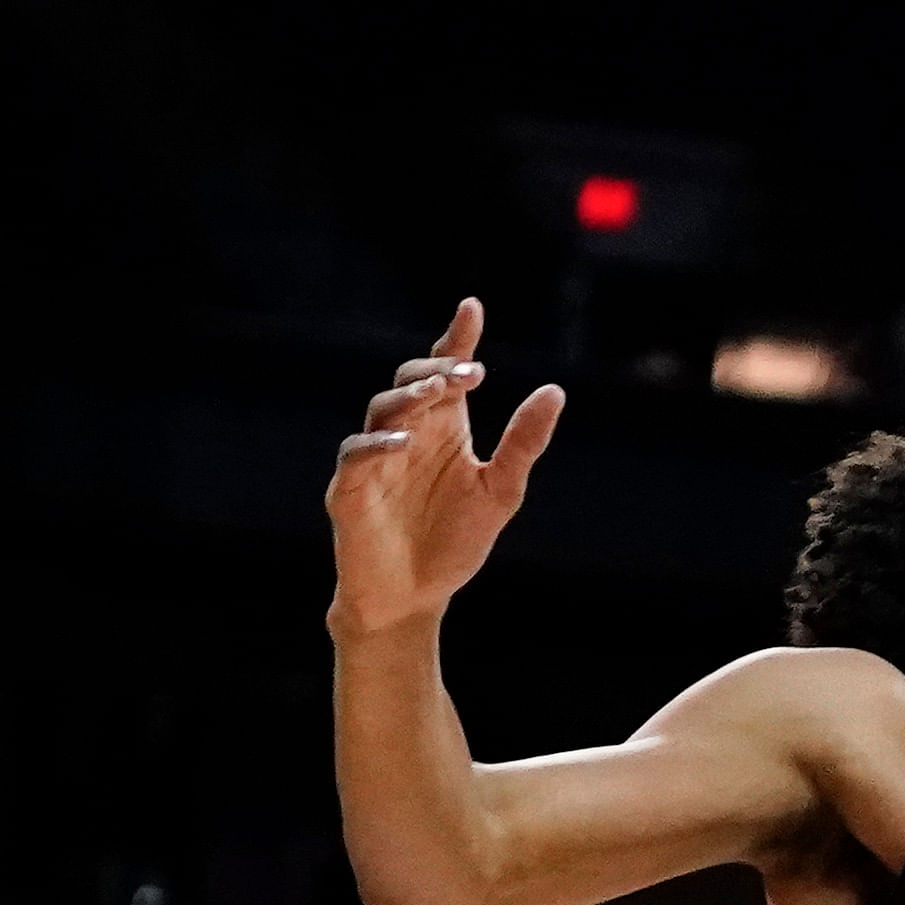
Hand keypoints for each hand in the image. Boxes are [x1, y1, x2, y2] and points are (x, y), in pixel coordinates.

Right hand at [327, 299, 562, 637]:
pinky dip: (377, 444)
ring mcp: (376, 460)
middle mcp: (408, 435)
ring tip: (440, 392)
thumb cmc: (454, 541)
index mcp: (444, 430)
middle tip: (472, 371)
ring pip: (382, 409)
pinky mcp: (350, 489)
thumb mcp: (502, 489)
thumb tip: (555, 390)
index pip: (447, 374)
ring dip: (411, 397)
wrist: (414, 597)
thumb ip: (523, 442)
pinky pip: (356, 456)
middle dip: (437, 369)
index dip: (456, 340)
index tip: (472, 308)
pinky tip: (403, 440)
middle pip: (412, 382)